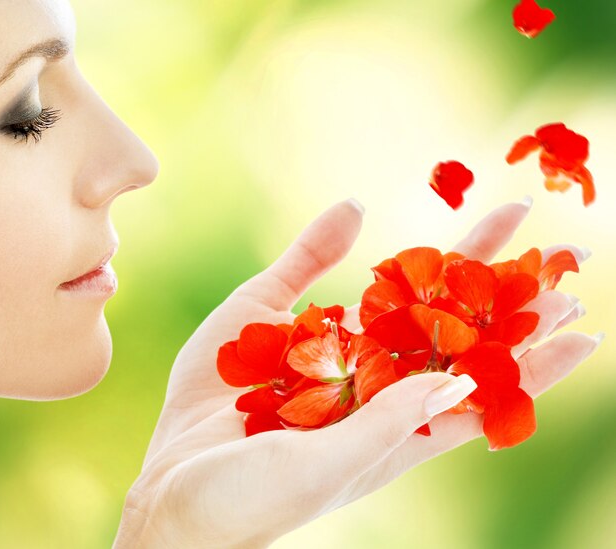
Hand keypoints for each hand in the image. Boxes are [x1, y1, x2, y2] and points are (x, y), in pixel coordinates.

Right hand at [112, 198, 598, 548]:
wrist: (174, 490)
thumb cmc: (248, 500)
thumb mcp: (321, 470)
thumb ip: (385, 422)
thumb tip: (458, 370)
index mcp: (392, 426)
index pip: (480, 388)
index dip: (534, 360)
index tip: (583, 324)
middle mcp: (368, 381)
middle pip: (452, 329)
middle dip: (504, 293)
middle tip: (557, 254)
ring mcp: (325, 349)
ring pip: (398, 294)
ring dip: (449, 259)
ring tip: (498, 220)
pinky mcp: (277, 324)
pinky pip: (305, 271)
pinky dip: (325, 240)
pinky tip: (353, 208)